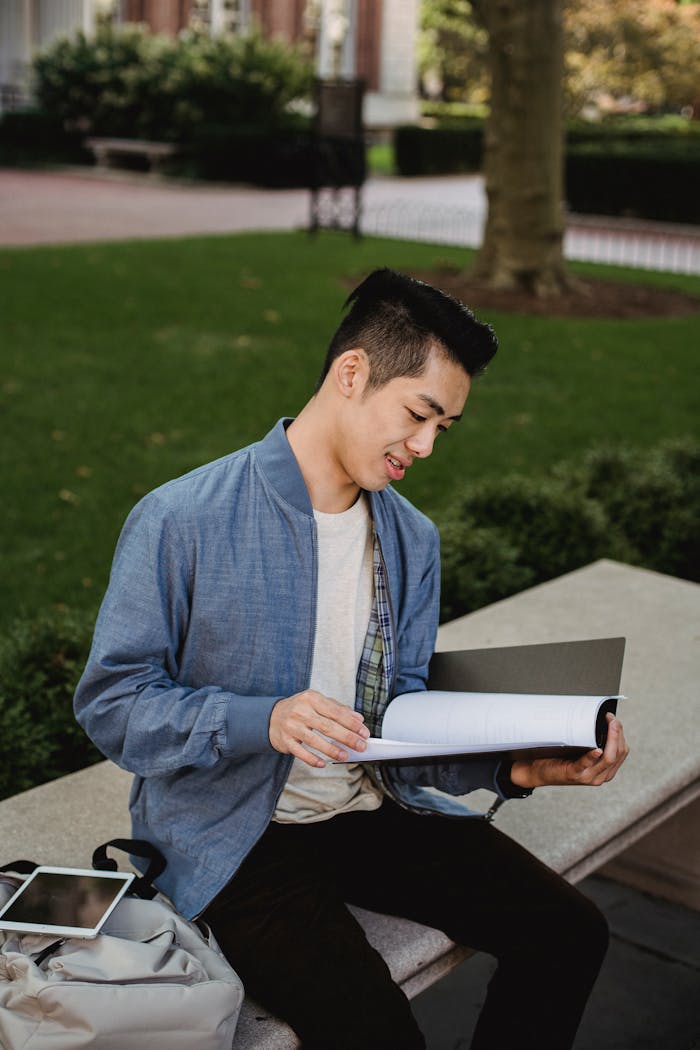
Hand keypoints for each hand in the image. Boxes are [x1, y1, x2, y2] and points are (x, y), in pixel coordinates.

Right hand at [269, 690, 369, 767]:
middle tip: (361, 746)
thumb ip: (338, 708)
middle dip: (347, 737)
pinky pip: (300, 752)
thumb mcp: (318, 702)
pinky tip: (323, 763)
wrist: (271, 716)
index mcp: (311, 698)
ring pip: (314, 740)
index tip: (364, 732)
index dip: (352, 723)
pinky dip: (312, 759)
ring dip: (332, 750)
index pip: (336, 712)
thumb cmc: (300, 709)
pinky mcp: (285, 740)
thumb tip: (358, 719)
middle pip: (327, 726)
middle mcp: (300, 711)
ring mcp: (291, 726)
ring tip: (345, 756)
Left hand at [510, 713, 628, 789]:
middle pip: (618, 753)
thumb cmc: (559, 757)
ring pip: (608, 758)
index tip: (613, 719)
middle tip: (611, 718)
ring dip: (610, 739)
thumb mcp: (581, 749)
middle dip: (617, 734)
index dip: (620, 734)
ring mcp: (588, 777)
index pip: (622, 751)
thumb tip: (599, 719)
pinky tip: (597, 749)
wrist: (538, 770)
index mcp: (606, 770)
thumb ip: (592, 741)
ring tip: (609, 725)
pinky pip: (586, 764)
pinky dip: (593, 756)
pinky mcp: (574, 775)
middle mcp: (601, 775)